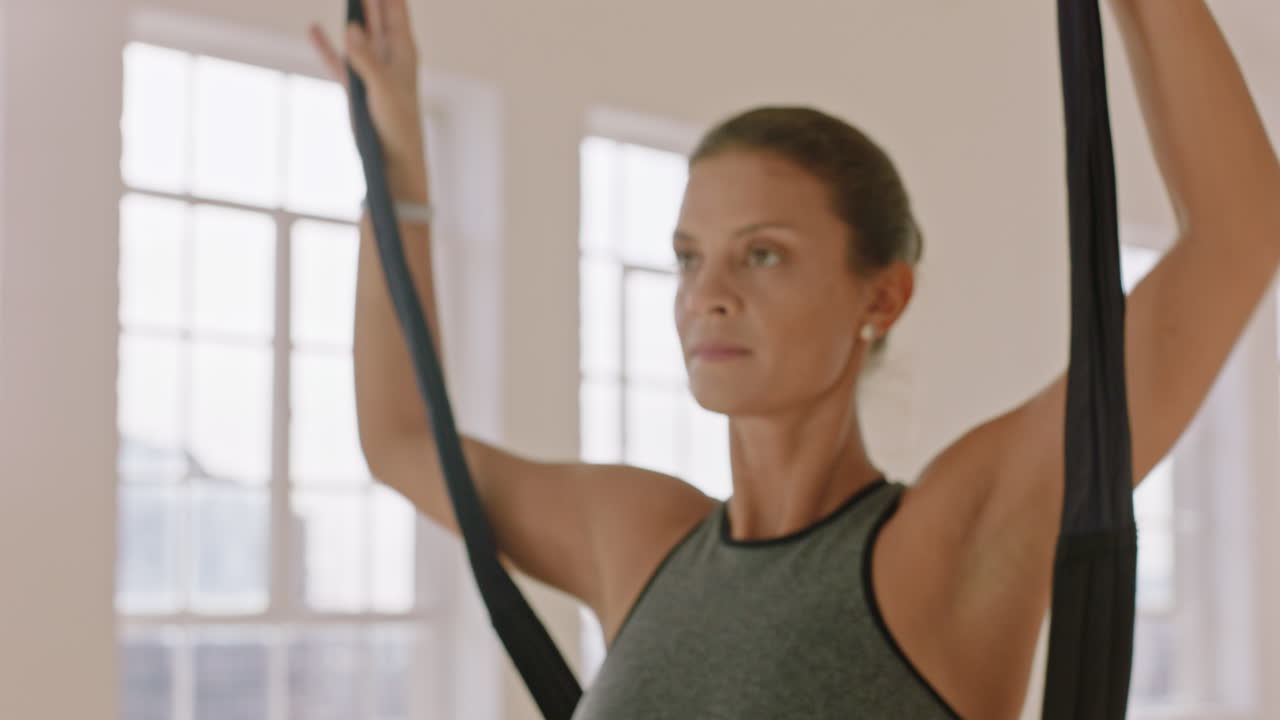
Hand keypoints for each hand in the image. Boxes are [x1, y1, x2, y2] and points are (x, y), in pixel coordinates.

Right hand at [309, 0, 427, 198]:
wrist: (392, 157)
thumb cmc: (397, 122)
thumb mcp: (383, 87)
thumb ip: (366, 57)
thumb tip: (351, 26)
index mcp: (403, 50)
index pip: (395, 9)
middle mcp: (387, 55)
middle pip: (375, 15)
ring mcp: (369, 69)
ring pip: (357, 33)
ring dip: (349, 15)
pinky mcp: (355, 85)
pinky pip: (337, 60)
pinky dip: (325, 46)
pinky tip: (314, 29)